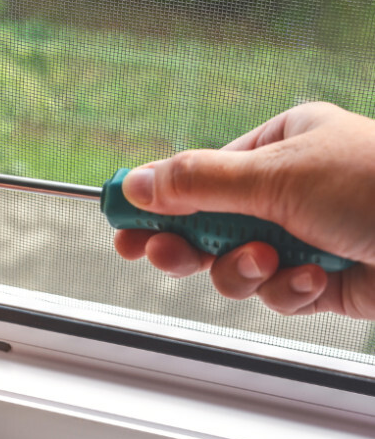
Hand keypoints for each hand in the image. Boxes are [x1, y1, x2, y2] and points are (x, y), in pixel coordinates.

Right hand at [114, 102, 374, 318]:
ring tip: (271, 262)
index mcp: (278, 147)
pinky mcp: (319, 280)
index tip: (119, 220)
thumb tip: (137, 183)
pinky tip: (315, 278)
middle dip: (191, 244)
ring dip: (245, 270)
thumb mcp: (277, 176)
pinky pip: (274, 291)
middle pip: (207, 224)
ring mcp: (302, 236)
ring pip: (235, 265)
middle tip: (165, 254)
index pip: (198, 173)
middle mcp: (286, 191)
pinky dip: (288, 289)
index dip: (156, 198)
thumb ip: (199, 182)